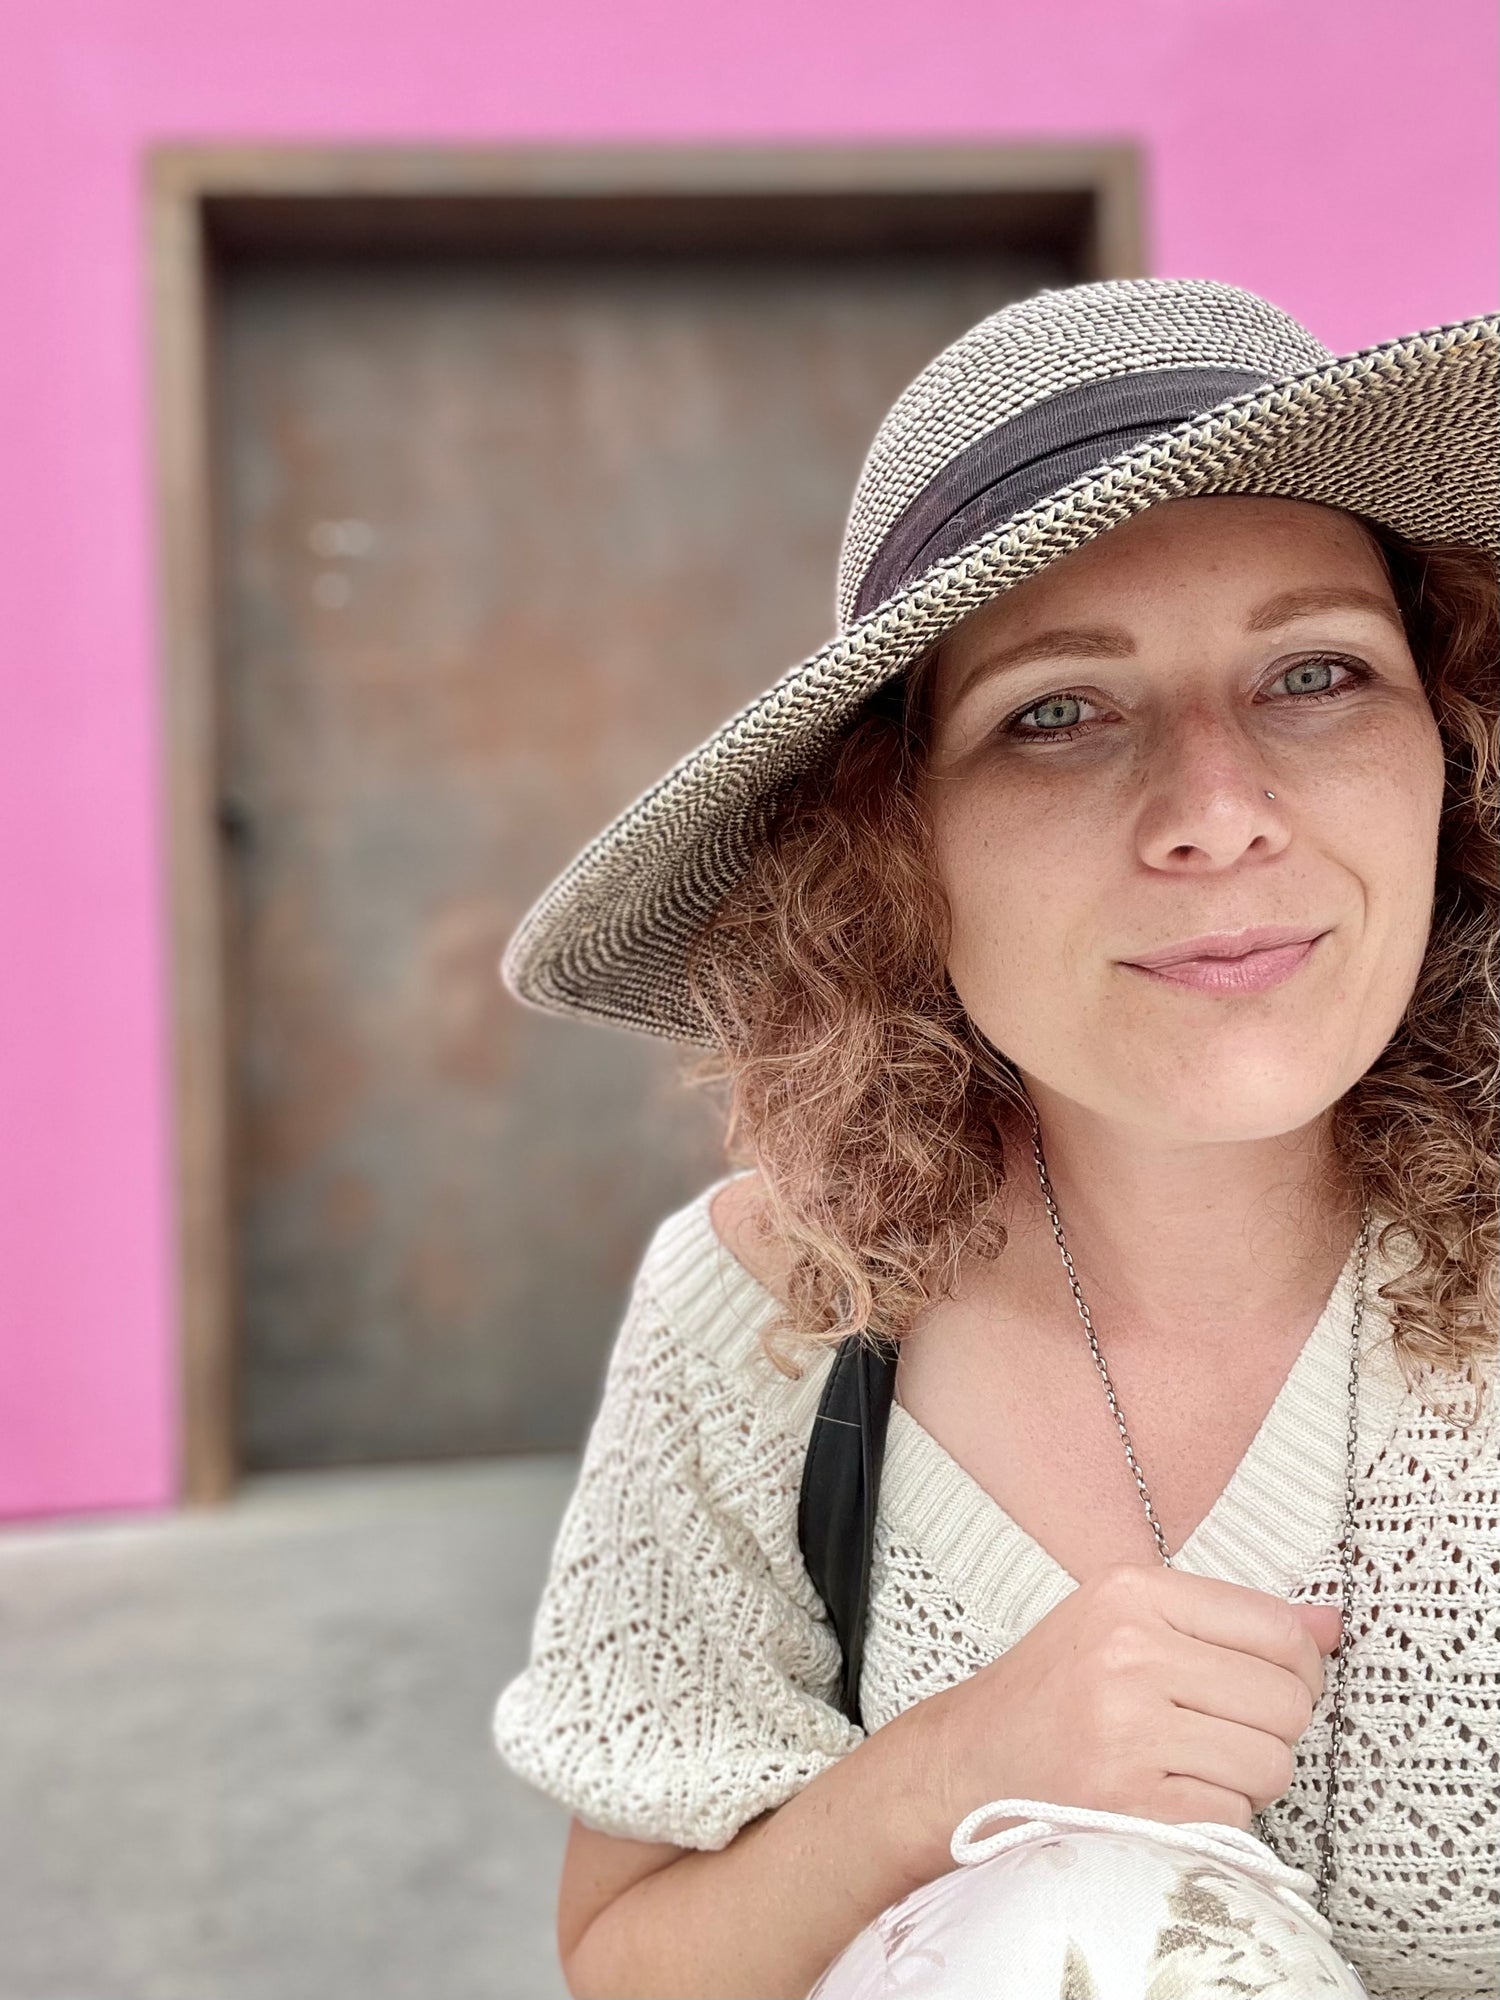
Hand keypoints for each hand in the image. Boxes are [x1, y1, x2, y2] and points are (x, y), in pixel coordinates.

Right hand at [909, 1562, 1337, 1852]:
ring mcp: (1128, 1730)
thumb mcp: (1125, 1622)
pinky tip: (1169, 1795)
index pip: (1276, 1626)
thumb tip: (1332, 1625)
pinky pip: (1233, 1815)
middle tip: (1227, 1731)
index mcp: (1133, 1593)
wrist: (969, 1762)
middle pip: (1286, 1700)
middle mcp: (1130, 1653)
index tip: (1274, 1684)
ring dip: (1248, 1777)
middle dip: (1274, 1728)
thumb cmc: (1055, 1690)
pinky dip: (1216, 1816)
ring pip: (1270, 1763)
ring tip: (1195, 1764)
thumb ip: (1228, 1620)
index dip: (1299, 1666)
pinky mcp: (1129, 1802)